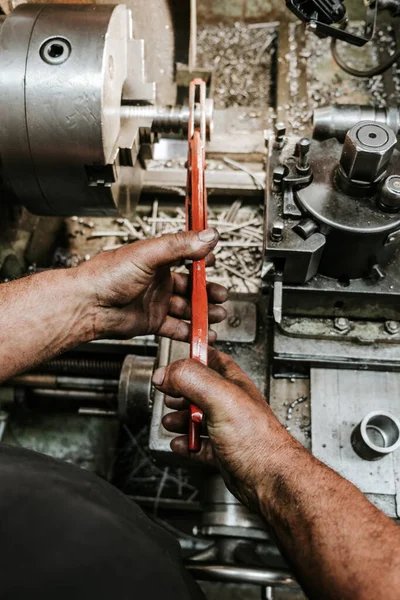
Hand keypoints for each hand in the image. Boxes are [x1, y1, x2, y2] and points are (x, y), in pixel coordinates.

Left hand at [77, 228, 227, 339]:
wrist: (86, 305)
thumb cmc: (106, 275)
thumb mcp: (148, 254)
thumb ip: (180, 246)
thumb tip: (208, 236)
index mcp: (156, 258)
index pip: (186, 255)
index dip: (203, 260)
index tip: (215, 262)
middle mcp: (157, 279)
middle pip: (191, 285)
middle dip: (208, 291)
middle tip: (222, 295)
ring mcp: (155, 301)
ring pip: (187, 307)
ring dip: (204, 311)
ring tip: (218, 314)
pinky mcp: (152, 321)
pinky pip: (177, 327)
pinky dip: (192, 331)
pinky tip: (203, 333)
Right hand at [152, 348, 295, 509]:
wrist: (271, 480)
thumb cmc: (258, 440)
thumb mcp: (220, 398)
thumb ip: (191, 379)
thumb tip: (166, 373)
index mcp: (233, 384)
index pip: (211, 358)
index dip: (192, 356)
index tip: (173, 361)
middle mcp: (230, 403)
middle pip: (200, 389)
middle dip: (180, 391)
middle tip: (167, 394)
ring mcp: (227, 428)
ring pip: (198, 417)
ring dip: (181, 419)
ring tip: (171, 421)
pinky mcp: (224, 452)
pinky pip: (200, 444)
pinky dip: (188, 444)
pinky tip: (181, 444)